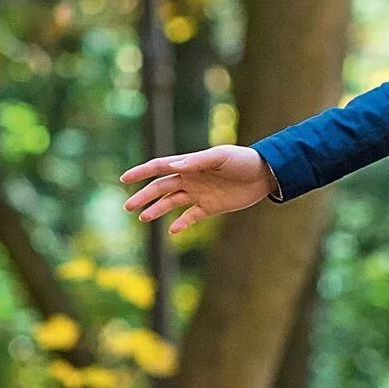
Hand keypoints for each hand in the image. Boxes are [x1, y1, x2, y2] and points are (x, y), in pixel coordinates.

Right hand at [121, 145, 277, 233]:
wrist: (265, 175)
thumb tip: (173, 166)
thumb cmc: (242, 161)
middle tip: (128, 207)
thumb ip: (197, 162)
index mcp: (190, 164)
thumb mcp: (220, 157)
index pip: (159, 167)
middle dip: (144, 196)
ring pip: (171, 203)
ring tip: (143, 217)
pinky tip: (172, 230)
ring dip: (157, 209)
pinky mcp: (210, 207)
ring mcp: (199, 194)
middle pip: (161, 188)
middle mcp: (190, 179)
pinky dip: (181, 223)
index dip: (141, 172)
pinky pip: (191, 217)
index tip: (124, 178)